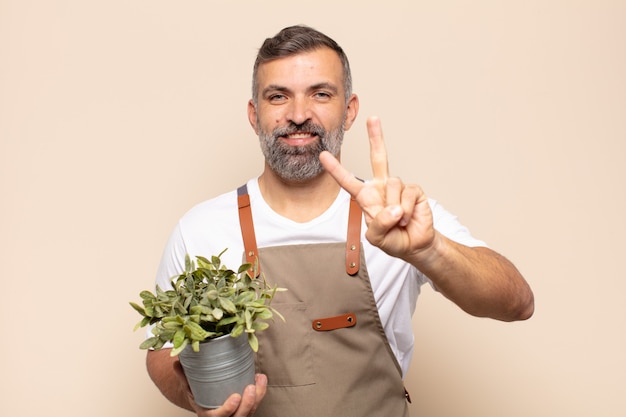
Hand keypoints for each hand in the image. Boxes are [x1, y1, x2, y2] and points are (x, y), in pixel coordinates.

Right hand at [173, 360, 266, 416]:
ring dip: (258, 396)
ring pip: (250, 411)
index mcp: (209, 415)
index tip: (235, 397)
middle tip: (251, 388)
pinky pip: (255, 404)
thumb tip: (175, 362)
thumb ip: (184, 376)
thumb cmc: (198, 395)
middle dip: (248, 404)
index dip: (228, 409)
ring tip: (259, 379)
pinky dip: (260, 392)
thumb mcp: (189, 388)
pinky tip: (260, 378)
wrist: (207, 401)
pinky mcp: (246, 408)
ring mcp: (236, 414)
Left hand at [320, 116, 436, 261]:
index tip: (323, 155)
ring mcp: (398, 187)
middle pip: (378, 157)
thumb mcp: (377, 237)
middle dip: (376, 137)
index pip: (347, 181)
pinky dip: (406, 210)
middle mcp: (381, 187)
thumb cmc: (392, 239)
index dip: (336, 169)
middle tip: (373, 119)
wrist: (414, 244)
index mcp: (366, 197)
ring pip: (393, 184)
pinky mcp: (413, 190)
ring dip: (394, 209)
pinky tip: (407, 218)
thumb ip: (379, 224)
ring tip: (398, 221)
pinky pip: (407, 193)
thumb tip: (394, 208)